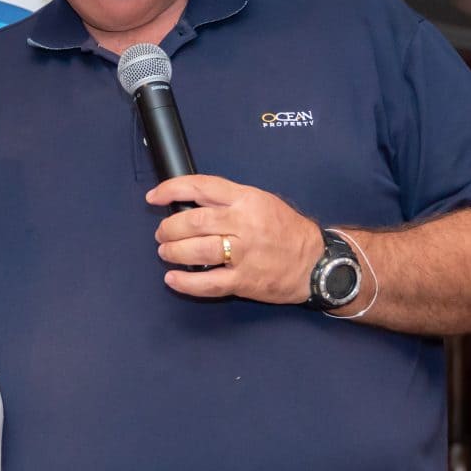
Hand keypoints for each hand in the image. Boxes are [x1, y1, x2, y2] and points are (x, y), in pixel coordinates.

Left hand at [148, 174, 323, 302]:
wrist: (316, 262)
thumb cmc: (286, 230)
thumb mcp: (261, 201)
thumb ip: (228, 200)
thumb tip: (190, 203)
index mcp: (246, 199)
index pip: (201, 187)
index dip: (171, 190)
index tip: (154, 197)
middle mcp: (244, 224)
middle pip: (193, 221)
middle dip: (169, 228)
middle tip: (162, 234)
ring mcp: (244, 254)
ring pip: (197, 250)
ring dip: (173, 251)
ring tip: (166, 253)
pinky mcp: (244, 280)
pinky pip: (208, 283)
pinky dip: (186, 282)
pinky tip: (173, 279)